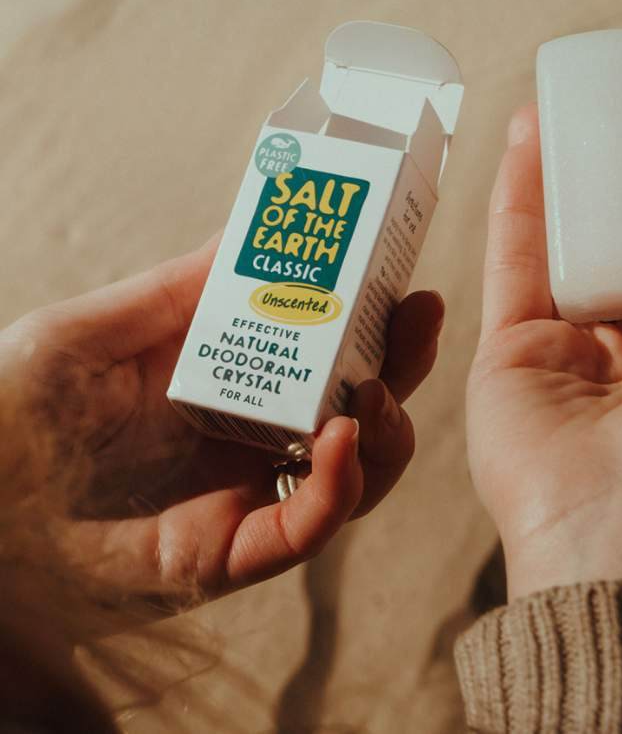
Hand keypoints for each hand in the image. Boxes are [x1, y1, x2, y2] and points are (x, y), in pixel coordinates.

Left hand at [0, 238, 442, 615]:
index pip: (317, 349)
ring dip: (386, 426)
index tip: (395, 265)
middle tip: (421, 311)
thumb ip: (174, 287)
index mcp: (220, 381)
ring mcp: (238, 497)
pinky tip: (344, 438)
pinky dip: (339, 488)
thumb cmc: (8, 412)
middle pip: (355, 406)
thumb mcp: (92, 328)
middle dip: (401, 361)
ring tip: (377, 387)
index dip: (365, 311)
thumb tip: (248, 226)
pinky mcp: (224, 554)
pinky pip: (303, 530)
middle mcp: (242, 440)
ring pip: (353, 474)